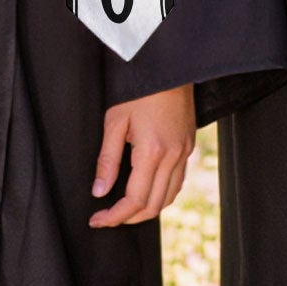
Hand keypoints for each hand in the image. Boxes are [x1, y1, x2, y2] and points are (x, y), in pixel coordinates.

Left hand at [89, 82, 195, 227]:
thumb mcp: (115, 121)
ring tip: (125, 209)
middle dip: (129, 218)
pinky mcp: (189, 145)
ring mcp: (184, 151)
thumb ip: (107, 160)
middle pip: (153, 205)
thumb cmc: (140, 89)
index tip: (97, 219)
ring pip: (169, 196)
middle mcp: (173, 155)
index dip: (114, 216)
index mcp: (152, 151)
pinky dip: (162, 194)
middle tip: (107, 217)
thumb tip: (99, 191)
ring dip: (147, 209)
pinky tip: (147, 190)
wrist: (169, 66)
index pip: (134, 200)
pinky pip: (178, 181)